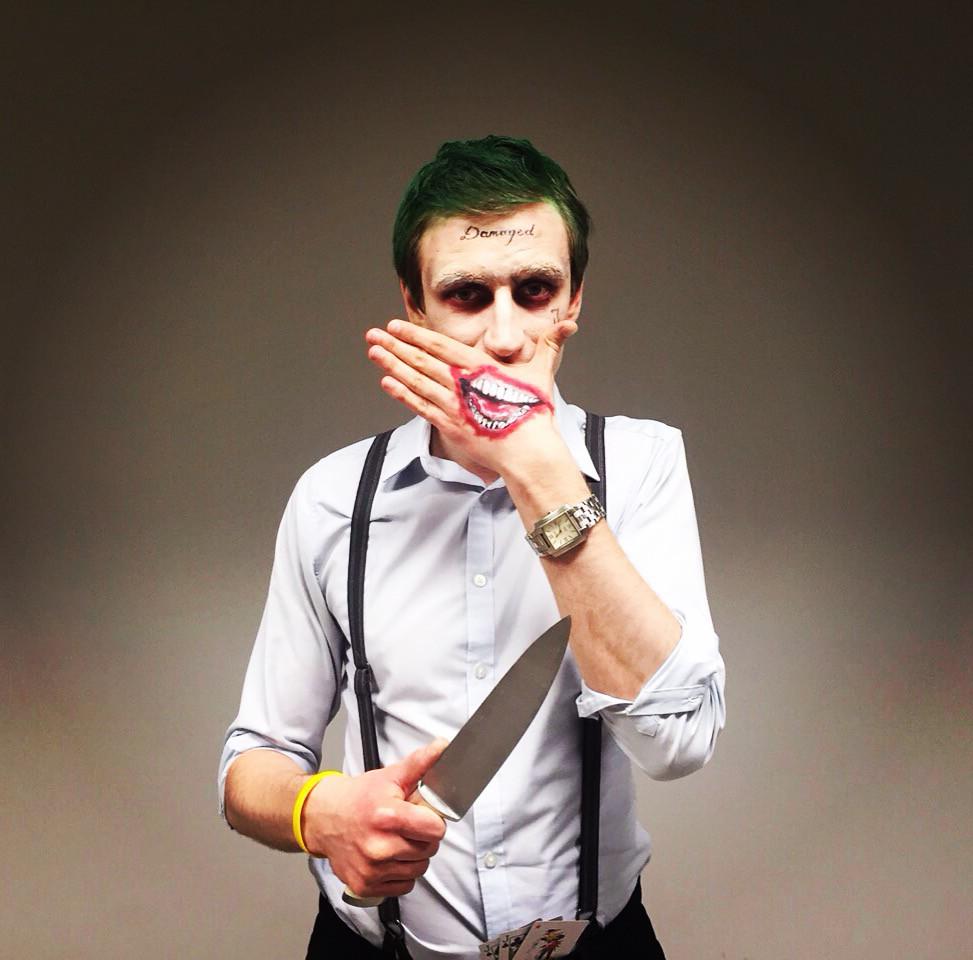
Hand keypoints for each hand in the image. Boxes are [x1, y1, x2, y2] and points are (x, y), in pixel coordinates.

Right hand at [301, 739, 447, 897]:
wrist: (323, 817)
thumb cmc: (360, 797)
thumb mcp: (390, 776)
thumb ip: (420, 763)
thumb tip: (443, 746)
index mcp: (388, 816)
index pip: (435, 830)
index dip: (433, 821)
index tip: (424, 816)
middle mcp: (379, 846)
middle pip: (428, 850)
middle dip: (424, 838)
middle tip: (408, 827)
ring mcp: (371, 869)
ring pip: (418, 870)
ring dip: (413, 857)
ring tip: (398, 841)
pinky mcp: (364, 886)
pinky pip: (402, 886)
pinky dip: (400, 874)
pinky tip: (389, 857)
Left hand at [365, 318, 576, 478]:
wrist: (527, 450)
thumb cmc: (534, 413)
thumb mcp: (541, 374)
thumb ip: (549, 345)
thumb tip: (569, 325)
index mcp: (479, 366)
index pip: (441, 345)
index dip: (416, 334)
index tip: (397, 325)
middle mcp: (461, 383)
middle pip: (421, 360)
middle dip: (395, 346)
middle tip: (373, 334)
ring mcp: (452, 405)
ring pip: (415, 380)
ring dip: (391, 365)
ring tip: (373, 352)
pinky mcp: (449, 425)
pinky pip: (419, 406)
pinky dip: (401, 393)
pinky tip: (386, 382)